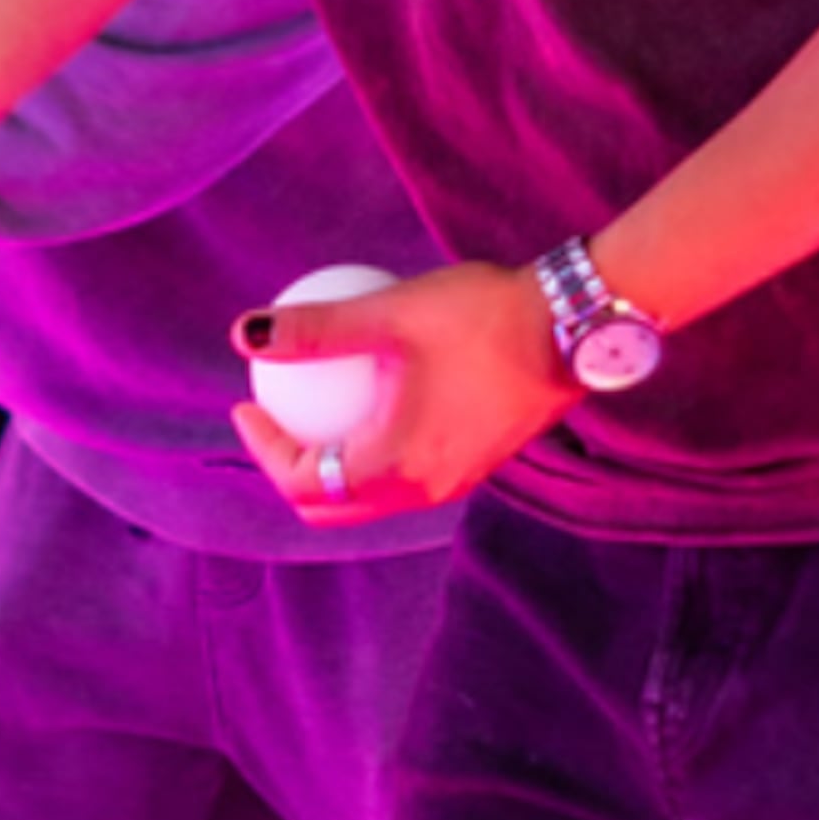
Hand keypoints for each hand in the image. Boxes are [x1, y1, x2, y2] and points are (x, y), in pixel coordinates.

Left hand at [230, 259, 576, 524]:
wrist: (574, 326)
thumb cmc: (480, 317)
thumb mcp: (387, 315)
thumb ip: (314, 329)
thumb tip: (243, 333)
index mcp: (398, 466)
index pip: (305, 483)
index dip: (264, 449)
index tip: (247, 403)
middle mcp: (426, 489)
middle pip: (334, 505)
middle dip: (291, 469)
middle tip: (271, 415)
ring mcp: (455, 481)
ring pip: (371, 495)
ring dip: (331, 464)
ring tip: (311, 407)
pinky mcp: (475, 461)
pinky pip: (404, 472)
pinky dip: (371, 450)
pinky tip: (367, 393)